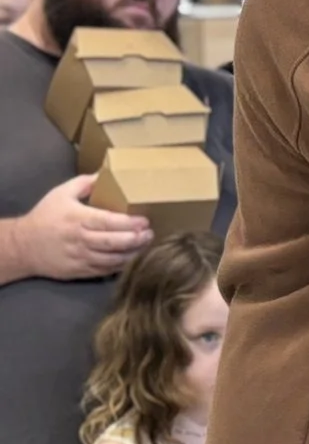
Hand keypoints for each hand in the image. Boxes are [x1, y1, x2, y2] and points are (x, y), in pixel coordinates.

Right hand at [7, 175, 151, 279]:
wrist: (23, 246)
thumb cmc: (45, 217)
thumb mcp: (60, 194)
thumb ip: (84, 183)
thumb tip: (106, 172)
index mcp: (77, 218)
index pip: (108, 222)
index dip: (129, 223)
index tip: (144, 221)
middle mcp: (80, 239)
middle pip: (114, 242)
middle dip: (136, 239)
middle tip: (150, 233)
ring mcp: (81, 257)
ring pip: (113, 259)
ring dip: (133, 253)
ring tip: (145, 245)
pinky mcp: (81, 271)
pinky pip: (106, 270)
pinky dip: (121, 265)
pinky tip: (132, 258)